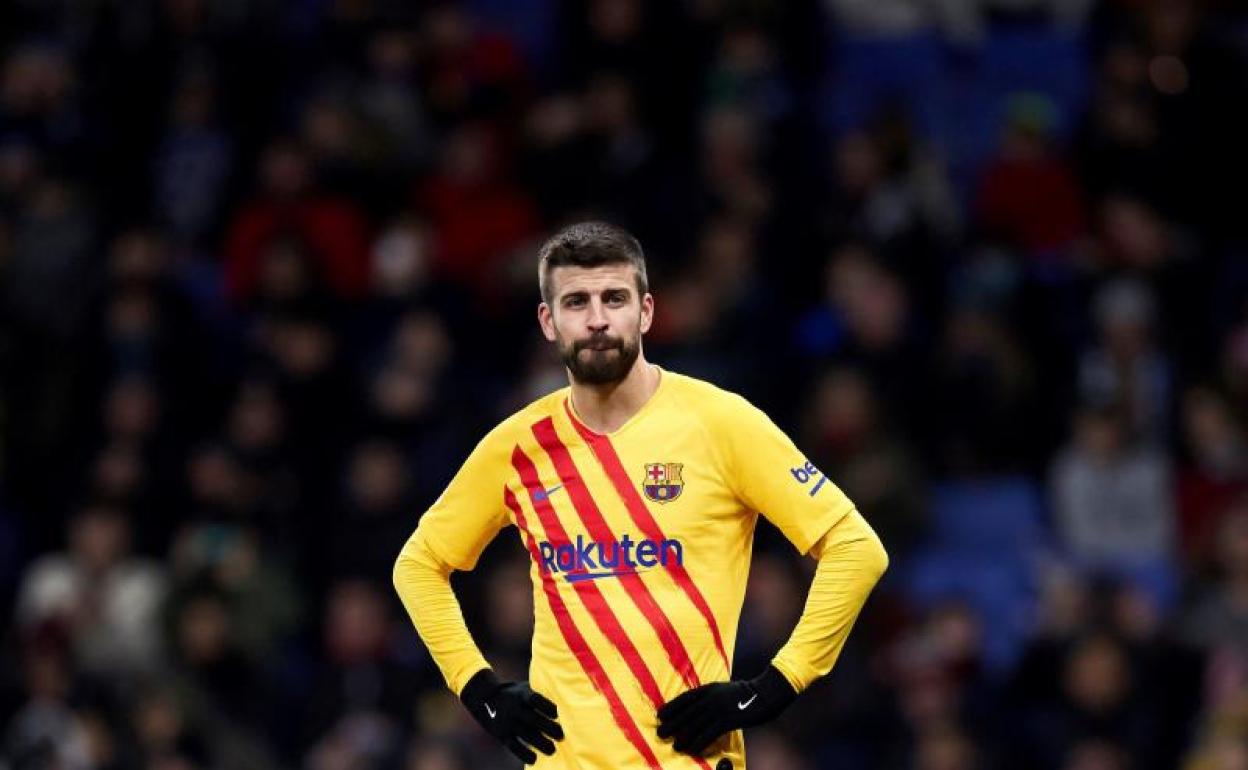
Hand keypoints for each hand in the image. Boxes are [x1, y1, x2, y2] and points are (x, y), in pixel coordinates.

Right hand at [460, 670, 563, 763]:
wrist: (485, 697)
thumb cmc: (516, 694)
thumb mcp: (525, 688)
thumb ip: (540, 694)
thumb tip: (565, 704)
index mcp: (522, 694)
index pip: (535, 700)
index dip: (547, 706)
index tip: (558, 714)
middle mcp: (514, 708)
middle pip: (533, 720)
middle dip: (549, 729)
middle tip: (562, 736)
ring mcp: (507, 722)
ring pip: (525, 735)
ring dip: (540, 744)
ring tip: (552, 750)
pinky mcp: (502, 734)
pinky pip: (513, 746)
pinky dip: (523, 754)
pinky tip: (534, 759)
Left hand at [657, 666, 796, 755]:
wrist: (765, 694)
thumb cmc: (745, 693)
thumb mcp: (724, 689)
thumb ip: (710, 696)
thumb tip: (696, 708)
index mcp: (709, 688)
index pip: (685, 698)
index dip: (671, 707)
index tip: (660, 715)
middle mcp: (710, 698)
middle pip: (686, 713)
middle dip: (672, 724)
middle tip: (660, 733)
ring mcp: (719, 709)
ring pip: (696, 725)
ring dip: (683, 737)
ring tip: (675, 745)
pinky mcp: (727, 720)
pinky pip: (709, 734)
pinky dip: (699, 743)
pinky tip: (693, 750)